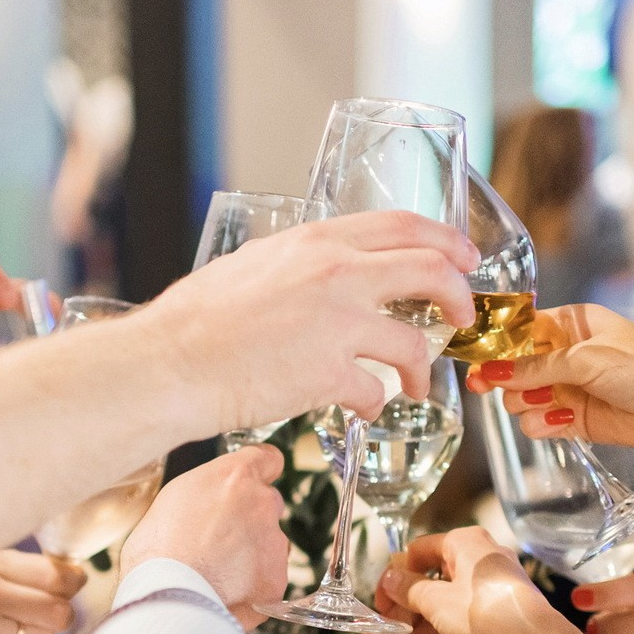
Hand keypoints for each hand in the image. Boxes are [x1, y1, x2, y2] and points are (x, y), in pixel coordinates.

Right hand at [121, 446, 289, 626]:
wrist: (165, 594)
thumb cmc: (155, 549)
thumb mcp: (174, 498)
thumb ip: (207, 492)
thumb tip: (214, 500)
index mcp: (234, 477)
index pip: (268, 459)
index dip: (261, 471)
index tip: (256, 480)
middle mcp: (261, 503)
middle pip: (268, 503)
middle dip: (251, 518)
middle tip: (221, 539)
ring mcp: (274, 541)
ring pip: (271, 542)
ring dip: (253, 552)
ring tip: (218, 570)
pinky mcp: (276, 577)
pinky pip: (270, 576)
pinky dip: (254, 584)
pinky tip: (227, 590)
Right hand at [145, 211, 477, 424]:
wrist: (171, 362)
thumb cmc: (196, 320)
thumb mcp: (254, 264)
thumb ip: (299, 265)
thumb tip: (323, 273)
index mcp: (317, 241)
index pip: (403, 224)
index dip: (446, 241)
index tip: (462, 258)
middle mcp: (336, 273)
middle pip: (432, 271)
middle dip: (460, 296)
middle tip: (462, 316)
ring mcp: (337, 323)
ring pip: (414, 343)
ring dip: (419, 368)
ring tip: (409, 384)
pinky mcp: (329, 373)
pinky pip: (375, 392)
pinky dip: (375, 404)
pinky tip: (362, 409)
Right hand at [353, 528, 557, 633]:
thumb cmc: (484, 608)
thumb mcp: (436, 598)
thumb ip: (408, 590)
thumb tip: (390, 578)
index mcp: (463, 545)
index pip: (418, 555)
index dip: (393, 582)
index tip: (377, 608)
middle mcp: (475, 568)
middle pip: (425, 597)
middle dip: (394, 630)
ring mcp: (486, 601)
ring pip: (438, 624)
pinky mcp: (494, 628)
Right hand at [466, 304, 633, 448]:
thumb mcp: (585, 359)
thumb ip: (535, 368)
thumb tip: (489, 372)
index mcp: (570, 325)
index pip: (519, 331)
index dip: (495, 346)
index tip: (474, 361)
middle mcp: (565, 355)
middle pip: (513, 368)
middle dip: (505, 380)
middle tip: (490, 388)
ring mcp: (569, 388)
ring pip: (521, 399)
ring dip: (524, 404)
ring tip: (544, 404)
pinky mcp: (575, 420)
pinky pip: (539, 423)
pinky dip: (542, 426)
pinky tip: (560, 422)